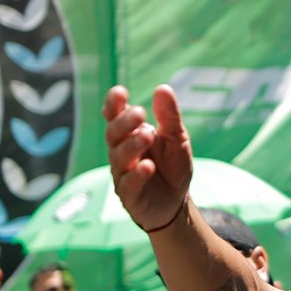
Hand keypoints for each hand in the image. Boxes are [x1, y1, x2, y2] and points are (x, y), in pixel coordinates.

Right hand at [103, 85, 193, 231]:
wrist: (176, 202)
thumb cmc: (172, 166)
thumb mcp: (177, 138)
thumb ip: (169, 116)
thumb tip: (163, 88)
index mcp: (129, 134)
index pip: (115, 115)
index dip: (113, 104)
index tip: (120, 92)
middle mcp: (121, 151)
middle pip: (114, 134)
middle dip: (125, 122)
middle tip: (141, 113)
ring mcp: (122, 173)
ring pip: (119, 157)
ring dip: (132, 145)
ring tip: (148, 135)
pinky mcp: (129, 195)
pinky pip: (128, 184)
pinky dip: (137, 174)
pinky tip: (148, 166)